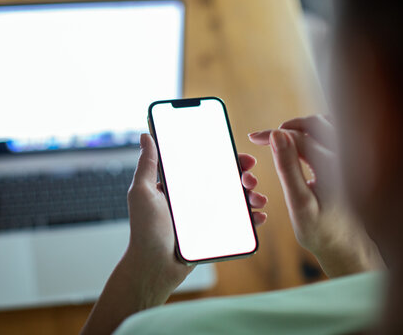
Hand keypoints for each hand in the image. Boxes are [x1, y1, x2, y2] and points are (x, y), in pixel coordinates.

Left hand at [125, 133, 267, 299]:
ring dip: (251, 196)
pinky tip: (258, 216)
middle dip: (243, 176)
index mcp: (179, 186)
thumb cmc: (145, 230)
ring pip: (234, 200)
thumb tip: (146, 136)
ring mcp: (205, 216)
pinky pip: (236, 223)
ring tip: (257, 199)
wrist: (153, 267)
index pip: (205, 165)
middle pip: (224, 181)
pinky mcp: (213, 233)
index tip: (241, 157)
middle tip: (250, 179)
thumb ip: (147, 164)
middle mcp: (193, 198)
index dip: (225, 159)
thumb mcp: (143, 192)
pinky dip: (250, 218)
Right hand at [249, 115, 383, 276]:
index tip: (254, 138)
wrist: (343, 244)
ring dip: (303, 127)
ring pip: (326, 125)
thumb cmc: (319, 229)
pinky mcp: (350, 163)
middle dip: (288, 126)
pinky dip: (316, 133)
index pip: (298, 137)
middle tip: (268, 137)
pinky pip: (334, 135)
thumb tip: (276, 135)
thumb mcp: (298, 201)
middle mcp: (345, 158)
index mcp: (332, 166)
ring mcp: (350, 159)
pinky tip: (304, 145)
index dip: (272, 134)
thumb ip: (287, 166)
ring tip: (284, 138)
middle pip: (315, 124)